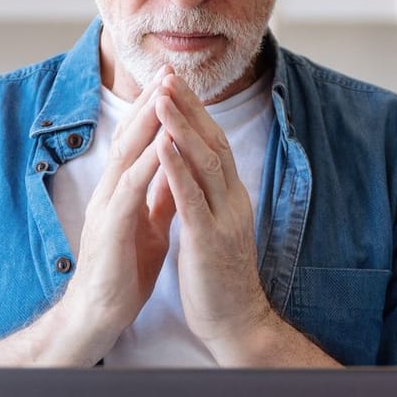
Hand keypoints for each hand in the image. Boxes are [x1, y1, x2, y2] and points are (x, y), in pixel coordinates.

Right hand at [64, 84, 176, 347]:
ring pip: (128, 154)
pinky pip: (131, 188)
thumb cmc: (123, 273)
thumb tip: (171, 174)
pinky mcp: (113, 227)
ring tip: (164, 92)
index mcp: (122, 191)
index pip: (138, 142)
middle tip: (168, 70)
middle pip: (130, 137)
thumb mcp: (146, 227)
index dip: (154, 112)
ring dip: (147, 122)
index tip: (173, 83)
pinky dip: (148, 162)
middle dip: (150, 103)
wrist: (100, 314)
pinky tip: (162, 143)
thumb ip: (155, 199)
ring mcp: (109, 207)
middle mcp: (111, 192)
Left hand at [153, 75, 274, 359]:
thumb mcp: (211, 227)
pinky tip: (162, 146)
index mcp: (231, 197)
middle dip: (190, 108)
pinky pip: (192, 198)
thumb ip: (204, 197)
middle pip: (213, 142)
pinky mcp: (209, 240)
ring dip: (181, 127)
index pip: (215, 144)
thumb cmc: (217, 278)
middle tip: (169, 75)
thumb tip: (190, 168)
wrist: (234, 321)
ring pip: (205, 162)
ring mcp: (223, 218)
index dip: (196, 113)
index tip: (176, 84)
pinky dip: (176, 168)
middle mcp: (232, 200)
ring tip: (162, 97)